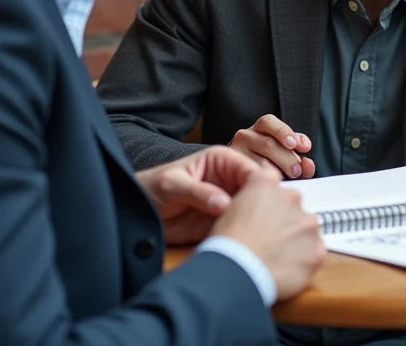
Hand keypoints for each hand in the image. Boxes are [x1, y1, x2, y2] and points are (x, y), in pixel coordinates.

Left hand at [137, 145, 272, 244]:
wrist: (137, 212)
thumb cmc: (152, 188)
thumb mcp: (172, 185)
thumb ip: (198, 192)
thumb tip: (224, 204)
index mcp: (223, 160)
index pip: (251, 170)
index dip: (262, 185)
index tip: (267, 204)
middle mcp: (231, 180)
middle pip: (259, 191)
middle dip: (265, 205)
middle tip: (268, 224)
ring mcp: (230, 202)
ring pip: (254, 210)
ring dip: (258, 223)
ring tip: (258, 236)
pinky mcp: (225, 221)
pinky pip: (241, 227)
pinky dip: (246, 235)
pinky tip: (248, 244)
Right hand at [211, 171, 324, 300]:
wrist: (237, 273)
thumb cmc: (227, 245)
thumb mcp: (226, 210)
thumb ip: (247, 201)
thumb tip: (252, 209)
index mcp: (266, 183)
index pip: (273, 184)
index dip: (268, 203)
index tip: (263, 216)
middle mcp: (292, 197)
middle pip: (293, 208)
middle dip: (284, 222)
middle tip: (268, 241)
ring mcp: (307, 223)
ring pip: (306, 230)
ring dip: (296, 240)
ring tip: (275, 258)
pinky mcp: (317, 249)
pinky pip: (314, 253)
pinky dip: (304, 261)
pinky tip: (285, 270)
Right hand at [229, 114, 315, 178]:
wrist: (243, 164)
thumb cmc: (271, 155)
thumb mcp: (286, 147)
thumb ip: (299, 150)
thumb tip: (308, 164)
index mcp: (260, 126)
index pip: (269, 122)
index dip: (283, 132)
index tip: (295, 144)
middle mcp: (246, 136)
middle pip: (268, 144)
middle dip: (287, 158)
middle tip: (297, 171)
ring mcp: (238, 152)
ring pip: (260, 162)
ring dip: (278, 171)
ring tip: (288, 178)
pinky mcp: (234, 168)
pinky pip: (253, 175)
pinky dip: (266, 179)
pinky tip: (274, 182)